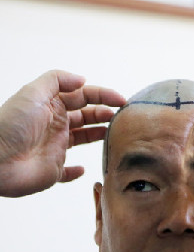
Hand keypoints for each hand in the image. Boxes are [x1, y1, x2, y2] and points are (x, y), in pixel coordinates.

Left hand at [0, 70, 125, 196]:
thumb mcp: (32, 93)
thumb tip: (82, 79)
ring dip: (99, 134)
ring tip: (115, 133)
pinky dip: (76, 171)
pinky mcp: (53, 170)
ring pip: (82, 139)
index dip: (103, 96)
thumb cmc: (10, 127)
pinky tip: (83, 169)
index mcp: (51, 106)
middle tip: (123, 116)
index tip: (121, 100)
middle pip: (86, 116)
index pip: (83, 96)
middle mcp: (55, 125)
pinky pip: (67, 172)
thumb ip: (57, 80)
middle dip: (105, 113)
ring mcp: (55, 148)